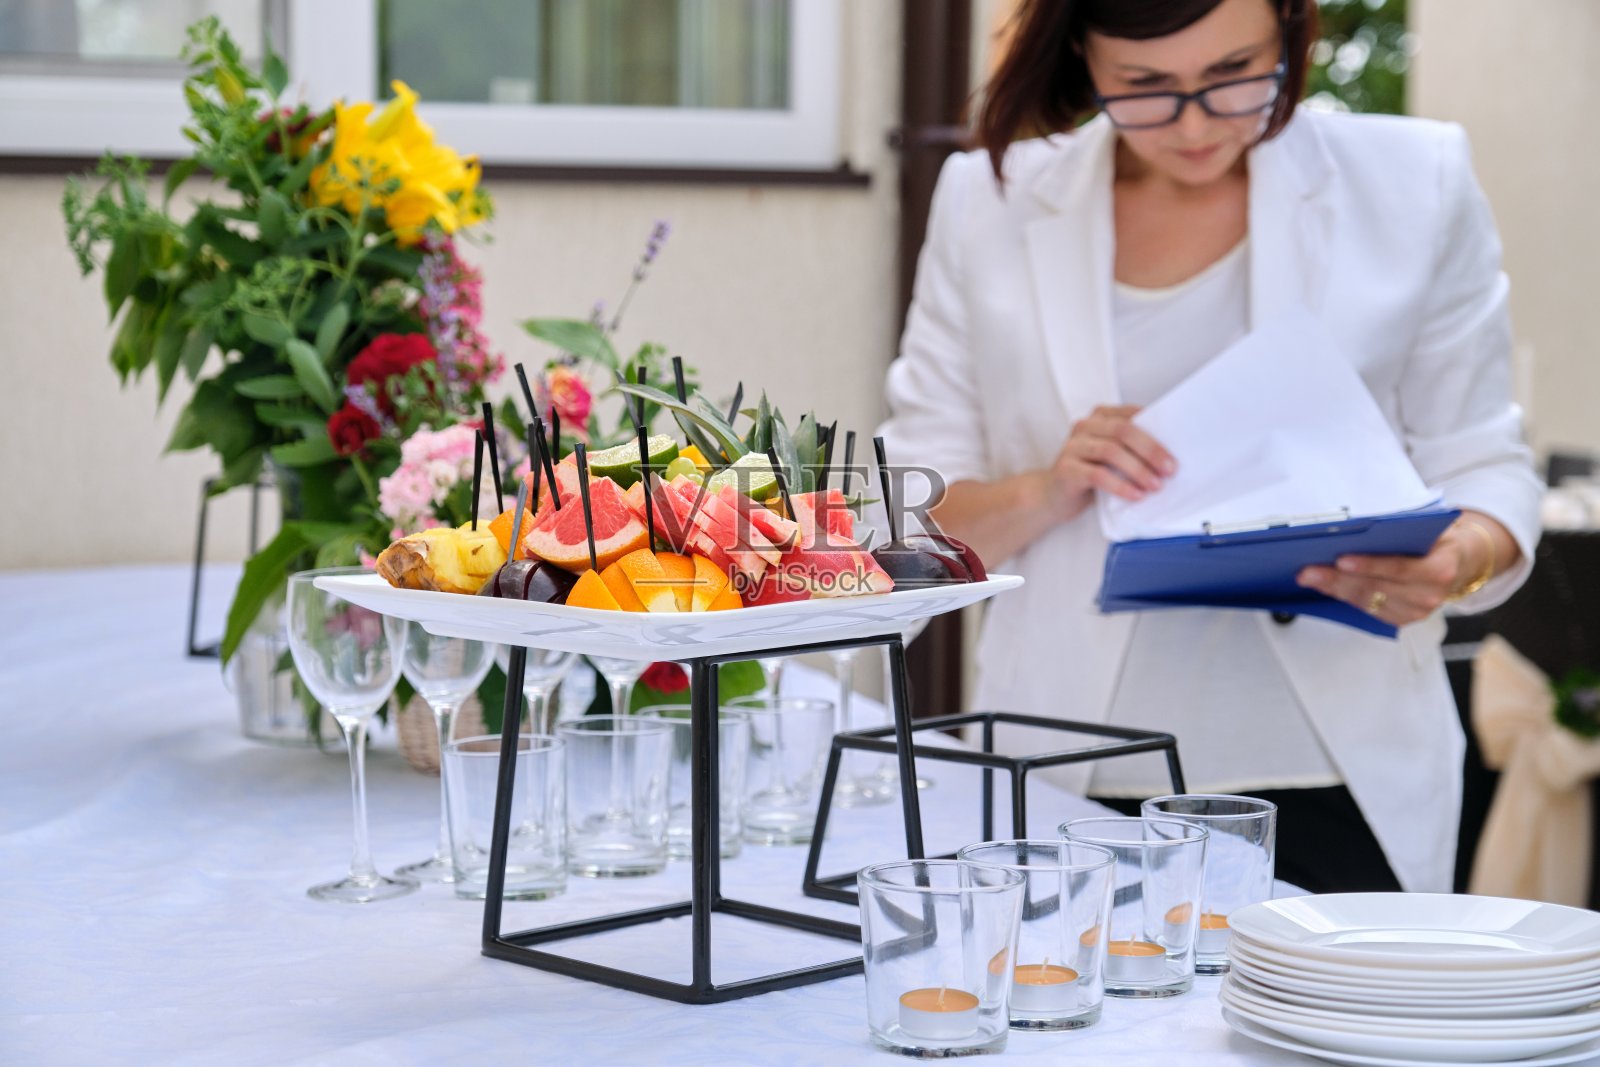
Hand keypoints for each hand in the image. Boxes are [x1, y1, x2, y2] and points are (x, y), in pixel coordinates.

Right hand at [1048, 405, 1176, 519]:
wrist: (1052, 496)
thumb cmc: (1089, 475)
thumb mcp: (1111, 456)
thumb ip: (1131, 448)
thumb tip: (1169, 457)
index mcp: (1100, 417)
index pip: (1132, 416)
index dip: (1156, 432)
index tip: (1175, 453)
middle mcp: (1084, 426)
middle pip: (1123, 431)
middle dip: (1151, 451)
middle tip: (1169, 470)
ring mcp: (1072, 446)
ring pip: (1111, 451)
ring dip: (1138, 470)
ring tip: (1155, 486)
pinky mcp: (1066, 469)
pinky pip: (1097, 475)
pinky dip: (1120, 486)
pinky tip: (1135, 495)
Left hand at [1296, 523, 1489, 626]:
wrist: (1457, 561)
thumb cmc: (1436, 539)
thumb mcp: (1428, 527)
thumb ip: (1402, 528)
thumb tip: (1357, 524)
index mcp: (1441, 568)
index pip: (1400, 568)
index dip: (1369, 565)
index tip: (1340, 559)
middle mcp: (1430, 595)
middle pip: (1376, 588)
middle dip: (1338, 579)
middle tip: (1308, 570)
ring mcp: (1416, 611)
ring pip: (1367, 601)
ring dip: (1334, 589)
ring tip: (1309, 577)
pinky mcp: (1403, 620)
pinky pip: (1368, 610)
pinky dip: (1344, 597)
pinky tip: (1325, 586)